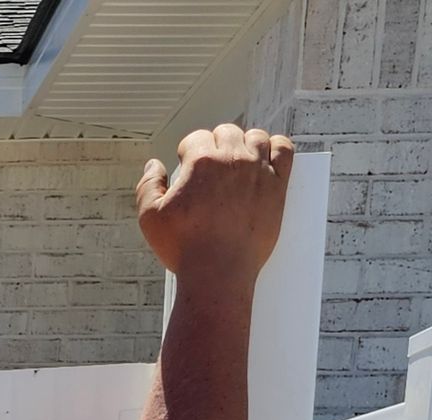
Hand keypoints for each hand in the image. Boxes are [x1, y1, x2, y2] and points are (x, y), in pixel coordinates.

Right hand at [137, 125, 293, 290]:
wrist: (218, 275)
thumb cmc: (183, 250)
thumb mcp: (150, 219)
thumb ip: (147, 186)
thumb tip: (154, 165)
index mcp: (201, 161)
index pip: (196, 139)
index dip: (189, 153)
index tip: (188, 167)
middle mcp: (232, 159)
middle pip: (226, 133)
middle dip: (216, 146)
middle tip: (212, 170)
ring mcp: (257, 170)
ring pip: (256, 137)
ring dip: (245, 144)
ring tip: (238, 163)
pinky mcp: (276, 185)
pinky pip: (283, 150)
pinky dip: (276, 148)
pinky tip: (266, 158)